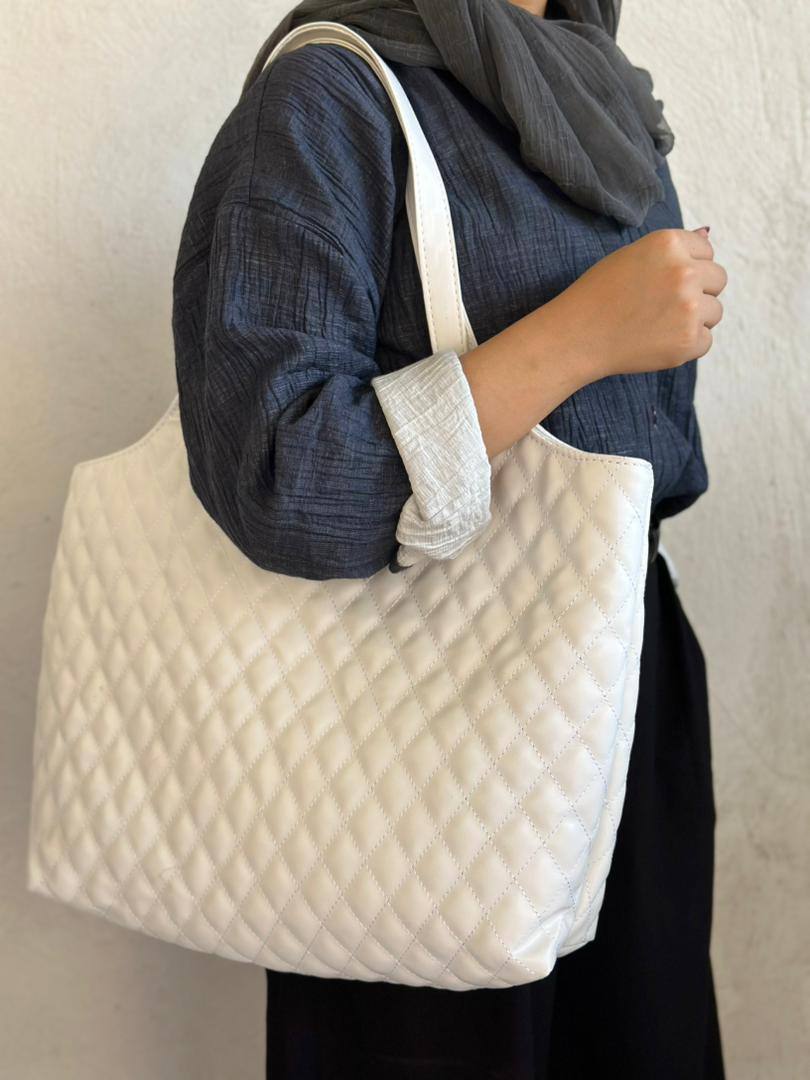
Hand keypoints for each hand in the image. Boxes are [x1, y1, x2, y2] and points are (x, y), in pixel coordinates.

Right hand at [541, 227, 727, 381]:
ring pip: (715, 312)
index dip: (686, 268)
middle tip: (662, 306)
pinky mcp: (688, 340)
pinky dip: (685, 344)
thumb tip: (708, 234)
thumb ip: (673, 249)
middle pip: (718, 280)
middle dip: (698, 292)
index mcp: (669, 243)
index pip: (707, 251)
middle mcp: (684, 271)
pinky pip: (705, 340)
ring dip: (694, 320)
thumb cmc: (598, 294)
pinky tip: (655, 341)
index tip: (662, 283)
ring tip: (657, 324)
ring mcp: (689, 307)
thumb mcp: (632, 257)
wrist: (576, 336)